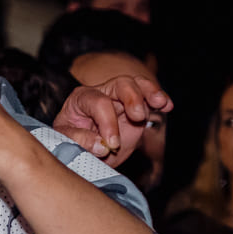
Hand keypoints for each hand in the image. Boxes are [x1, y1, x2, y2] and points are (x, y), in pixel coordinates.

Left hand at [55, 74, 172, 166]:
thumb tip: (101, 146)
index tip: (112, 144)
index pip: (99, 103)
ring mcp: (122, 99)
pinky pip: (151, 99)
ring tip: (160, 104)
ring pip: (138, 85)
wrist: (84, 150)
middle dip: (132, 97)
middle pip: (121, 84)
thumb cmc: (71, 140)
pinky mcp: (138, 108)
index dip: (108, 123)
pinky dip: (161, 101)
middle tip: (138, 116)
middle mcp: (103, 93)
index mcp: (82, 98)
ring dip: (151, 93)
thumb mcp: (65, 140)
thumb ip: (79, 140)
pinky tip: (168, 106)